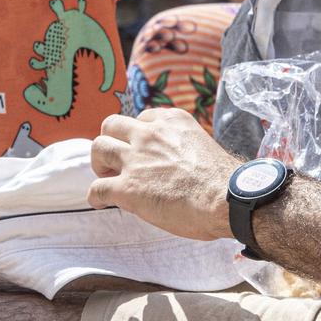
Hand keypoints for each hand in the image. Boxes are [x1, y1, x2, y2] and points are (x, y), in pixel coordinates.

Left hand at [87, 108, 239, 240]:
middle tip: (117, 159)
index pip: (141, 118)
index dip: (137, 135)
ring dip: (99, 163)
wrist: (225, 199)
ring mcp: (135, 159)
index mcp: (170, 121)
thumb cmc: (222, 180)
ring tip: (107, 177)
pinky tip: (101, 203)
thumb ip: (182, 145)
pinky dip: (95, 196)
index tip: (141, 148)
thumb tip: (176, 162)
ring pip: (98, 148)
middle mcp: (148, 134)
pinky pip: (97, 188)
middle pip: (111, 124)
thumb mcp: (203, 144)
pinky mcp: (127, 187)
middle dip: (110, 140)